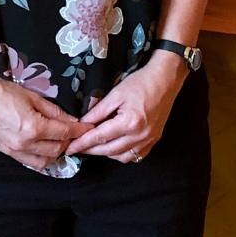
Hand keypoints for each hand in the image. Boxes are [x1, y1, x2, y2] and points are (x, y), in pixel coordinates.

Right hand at [0, 77, 89, 171]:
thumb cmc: (3, 92)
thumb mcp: (32, 96)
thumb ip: (53, 110)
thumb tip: (71, 120)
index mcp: (34, 128)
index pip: (64, 133)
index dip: (79, 130)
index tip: (89, 128)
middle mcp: (26, 144)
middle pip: (57, 150)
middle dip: (70, 142)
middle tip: (76, 133)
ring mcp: (15, 151)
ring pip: (44, 161)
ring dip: (56, 153)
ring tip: (62, 141)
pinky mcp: (7, 152)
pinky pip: (30, 161)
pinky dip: (42, 158)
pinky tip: (45, 148)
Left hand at [65, 53, 183, 162]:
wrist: (165, 79)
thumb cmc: (140, 82)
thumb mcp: (116, 93)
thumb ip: (98, 111)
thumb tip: (82, 123)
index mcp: (129, 122)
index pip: (100, 137)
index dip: (83, 143)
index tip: (70, 148)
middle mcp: (139, 136)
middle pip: (109, 150)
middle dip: (91, 150)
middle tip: (77, 148)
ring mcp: (148, 140)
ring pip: (122, 157)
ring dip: (106, 153)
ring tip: (95, 145)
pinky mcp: (154, 140)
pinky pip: (135, 156)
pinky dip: (122, 154)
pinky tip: (115, 146)